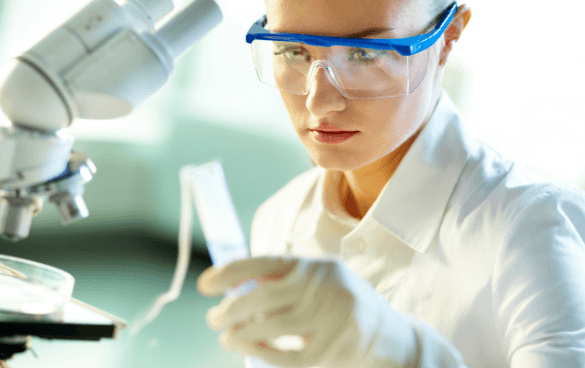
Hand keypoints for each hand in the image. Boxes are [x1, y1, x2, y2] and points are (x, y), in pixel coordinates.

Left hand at [197, 257, 417, 367]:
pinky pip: (287, 356)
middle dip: (229, 309)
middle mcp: (324, 287)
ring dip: (238, 333)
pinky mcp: (333, 349)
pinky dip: (261, 352)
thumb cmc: (342, 303)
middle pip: (262, 297)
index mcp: (315, 266)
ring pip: (270, 327)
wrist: (390, 336)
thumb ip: (284, 278)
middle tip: (214, 318)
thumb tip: (235, 282)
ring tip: (225, 336)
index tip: (204, 285)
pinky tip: (249, 348)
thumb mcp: (319, 280)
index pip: (265, 263)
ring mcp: (330, 319)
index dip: (230, 272)